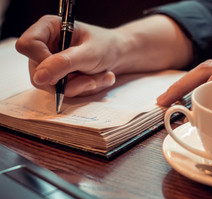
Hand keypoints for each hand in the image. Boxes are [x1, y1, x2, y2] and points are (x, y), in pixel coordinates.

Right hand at [16, 14, 192, 96]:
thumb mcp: (88, 54)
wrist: (121, 56)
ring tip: (99, 76)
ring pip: (52, 87)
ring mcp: (50, 64)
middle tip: (90, 78)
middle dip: (68, 80)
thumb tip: (39, 77)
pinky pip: (64, 92)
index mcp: (48, 29)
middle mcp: (45, 46)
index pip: (27, 45)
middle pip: (37, 72)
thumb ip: (64, 63)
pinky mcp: (59, 78)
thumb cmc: (106, 47)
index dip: (41, 60)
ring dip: (80, 86)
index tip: (63, 69)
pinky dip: (84, 89)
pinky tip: (98, 79)